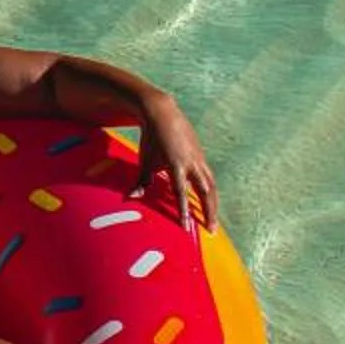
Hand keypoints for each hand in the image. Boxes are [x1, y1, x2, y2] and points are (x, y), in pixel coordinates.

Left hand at [138, 99, 218, 231]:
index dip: (184, 211)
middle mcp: (192, 163)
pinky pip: (209, 177)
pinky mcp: (201, 156)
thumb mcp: (145, 161)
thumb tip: (132, 197)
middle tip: (211, 230)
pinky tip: (209, 201)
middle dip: (209, 212)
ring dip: (213, 204)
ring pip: (211, 185)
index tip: (186, 227)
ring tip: (212, 220)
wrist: (163, 114)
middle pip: (205, 192)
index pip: (181, 194)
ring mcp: (199, 159)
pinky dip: (210, 191)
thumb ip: (141, 181)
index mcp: (176, 165)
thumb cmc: (151, 139)